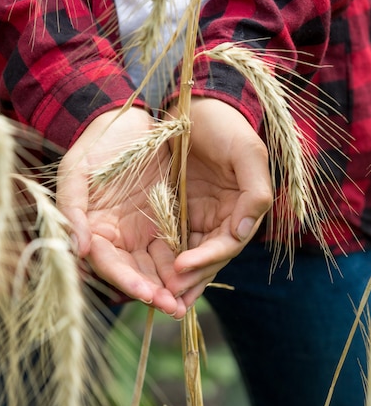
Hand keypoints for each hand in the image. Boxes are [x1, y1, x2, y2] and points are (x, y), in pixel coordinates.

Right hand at [56, 107, 188, 318]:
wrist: (129, 120)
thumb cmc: (96, 145)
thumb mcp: (76, 172)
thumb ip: (72, 210)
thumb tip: (77, 250)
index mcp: (95, 230)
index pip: (109, 264)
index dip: (126, 280)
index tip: (147, 293)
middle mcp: (119, 237)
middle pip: (136, 272)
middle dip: (154, 292)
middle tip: (175, 308)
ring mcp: (145, 230)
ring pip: (159, 265)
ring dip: (173, 285)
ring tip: (188, 301)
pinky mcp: (167, 220)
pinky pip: (178, 245)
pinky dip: (188, 262)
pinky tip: (200, 273)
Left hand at [160, 98, 272, 307]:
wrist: (195, 106)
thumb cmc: (225, 126)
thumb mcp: (246, 152)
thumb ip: (255, 191)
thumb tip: (243, 233)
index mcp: (244, 209)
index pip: (227, 245)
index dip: (207, 261)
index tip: (181, 269)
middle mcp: (224, 219)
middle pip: (208, 259)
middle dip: (190, 280)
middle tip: (167, 299)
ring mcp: (200, 216)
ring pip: (190, 256)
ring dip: (177, 279)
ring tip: (157, 298)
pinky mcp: (179, 212)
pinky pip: (172, 241)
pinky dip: (164, 259)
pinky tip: (149, 274)